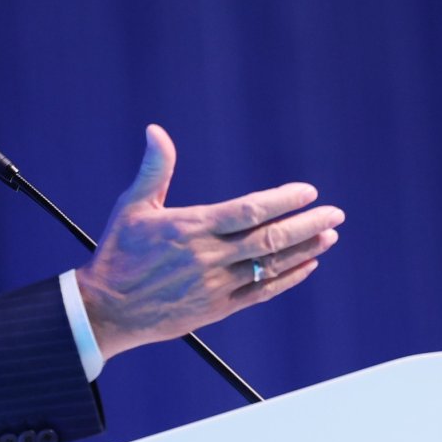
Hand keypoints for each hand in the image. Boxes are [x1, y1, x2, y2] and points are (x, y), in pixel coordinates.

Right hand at [76, 125, 343, 359]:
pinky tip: (306, 266)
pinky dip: (287, 279)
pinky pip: (261, 293)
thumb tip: (156, 130)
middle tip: (335, 214)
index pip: (249, 210)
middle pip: (270, 239)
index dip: (283, 200)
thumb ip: (155, 169)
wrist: (106, 311)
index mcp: (192, 228)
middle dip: (307, 225)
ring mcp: (216, 286)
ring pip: (270, 266)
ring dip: (304, 250)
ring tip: (329, 236)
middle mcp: (209, 257)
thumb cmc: (119, 254)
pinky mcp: (217, 310)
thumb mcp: (132, 206)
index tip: (307, 192)